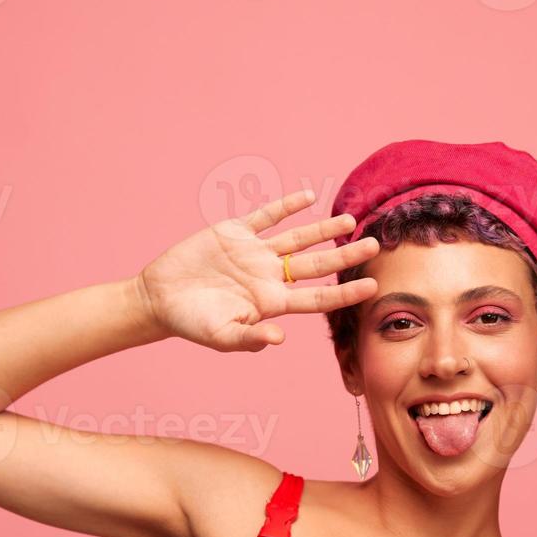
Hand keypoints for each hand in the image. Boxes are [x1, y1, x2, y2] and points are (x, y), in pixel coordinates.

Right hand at [134, 188, 379, 352]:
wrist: (160, 298)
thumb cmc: (191, 324)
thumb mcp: (221, 337)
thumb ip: (249, 339)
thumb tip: (278, 340)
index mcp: (271, 303)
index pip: (317, 299)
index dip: (344, 293)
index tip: (372, 287)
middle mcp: (270, 276)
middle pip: (317, 265)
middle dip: (346, 256)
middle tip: (376, 246)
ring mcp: (255, 253)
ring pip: (298, 238)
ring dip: (324, 229)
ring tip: (350, 220)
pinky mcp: (235, 233)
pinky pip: (266, 216)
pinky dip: (285, 206)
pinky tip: (306, 196)